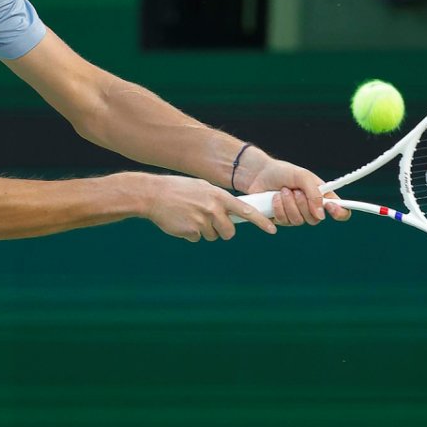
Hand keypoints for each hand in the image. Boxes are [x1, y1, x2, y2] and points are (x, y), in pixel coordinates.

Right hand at [141, 175, 277, 241]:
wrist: (153, 194)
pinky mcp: (191, 232)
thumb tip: (230, 212)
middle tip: (209, 221)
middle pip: (229, 231)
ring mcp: (202, 221)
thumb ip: (217, 200)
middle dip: (222, 230)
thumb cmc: (178, 190)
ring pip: (212, 236)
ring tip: (190, 216)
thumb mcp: (202, 188)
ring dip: (204, 231)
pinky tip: (181, 221)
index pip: (246, 210)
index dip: (261, 221)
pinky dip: (191, 233)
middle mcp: (213, 208)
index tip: (273, 229)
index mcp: (218, 196)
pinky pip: (197, 238)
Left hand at [236, 153, 350, 226]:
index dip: (339, 213)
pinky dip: (278, 208)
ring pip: (298, 221)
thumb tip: (321, 214)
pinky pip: (284, 221)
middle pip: (315, 219)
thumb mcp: (302, 176)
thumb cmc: (282, 172)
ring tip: (282, 191)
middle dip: (303, 204)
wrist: (258, 174)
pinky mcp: (281, 219)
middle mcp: (310, 207)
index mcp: (321, 195)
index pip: (338, 209)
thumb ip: (315, 194)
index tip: (331, 208)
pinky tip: (274, 198)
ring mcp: (295, 214)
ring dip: (289, 204)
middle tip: (294, 190)